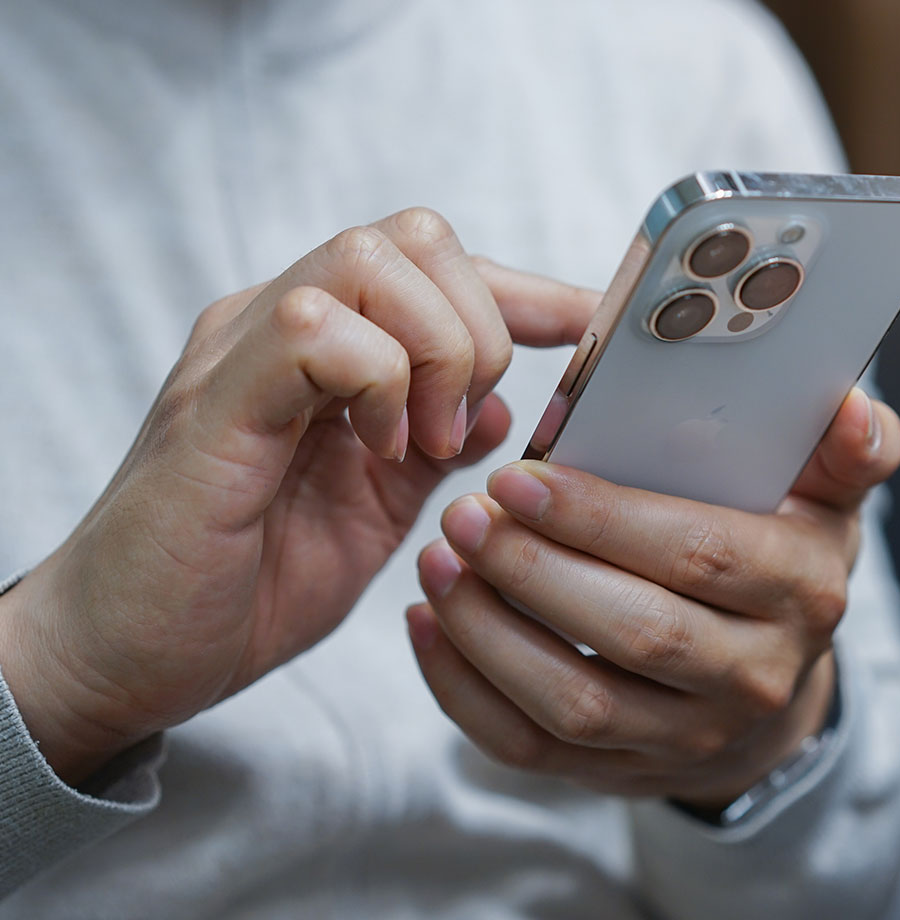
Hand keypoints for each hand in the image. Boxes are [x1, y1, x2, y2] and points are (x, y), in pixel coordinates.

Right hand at [0, 209, 597, 783]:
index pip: (436, 267)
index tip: (587, 329)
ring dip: (433, 351)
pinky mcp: (214, 401)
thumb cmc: (245, 585)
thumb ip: (434, 449)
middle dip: (478, 325)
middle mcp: (278, 326)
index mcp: (325, 348)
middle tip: (460, 426)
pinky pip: (313, 329)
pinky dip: (376, 384)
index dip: (525, 292)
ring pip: (370, 260)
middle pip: (414, 236)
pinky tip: (375, 452)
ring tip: (421, 443)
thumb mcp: (374, 513)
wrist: (129, 655)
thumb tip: (507, 406)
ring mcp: (241, 353)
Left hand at [409, 387, 899, 807]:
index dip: (605, 519)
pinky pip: (533, 749)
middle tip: (464, 515)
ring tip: (435, 563)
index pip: (700, 553)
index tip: (520, 478)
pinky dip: (467, 693)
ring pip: (575, 703)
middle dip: (535, 573)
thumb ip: (849, 448)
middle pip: (635, 632)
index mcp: (801, 590)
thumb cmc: (780, 554)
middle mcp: (755, 676)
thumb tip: (854, 408)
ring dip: (489, 633)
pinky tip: (428, 626)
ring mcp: (688, 738)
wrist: (771, 681)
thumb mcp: (829, 496)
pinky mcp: (626, 773)